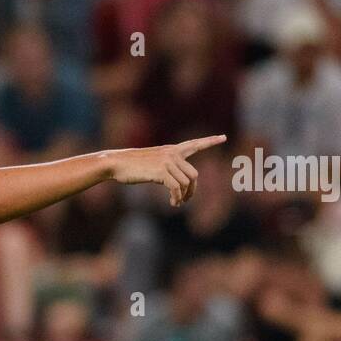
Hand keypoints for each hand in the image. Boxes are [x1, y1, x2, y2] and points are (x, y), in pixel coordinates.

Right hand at [108, 134, 226, 205]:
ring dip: (183, 197)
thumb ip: (166, 168)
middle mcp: (172, 154)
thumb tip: (174, 183)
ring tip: (176, 203)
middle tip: (185, 200)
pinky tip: (173, 203)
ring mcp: (167, 162)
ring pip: (186, 183)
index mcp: (171, 150)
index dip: (210, 141)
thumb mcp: (151, 163)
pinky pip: (176, 187)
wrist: (117, 163)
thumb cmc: (130, 166)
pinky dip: (177, 198)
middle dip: (192, 190)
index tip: (223, 137)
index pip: (194, 144)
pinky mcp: (161, 171)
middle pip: (194, 175)